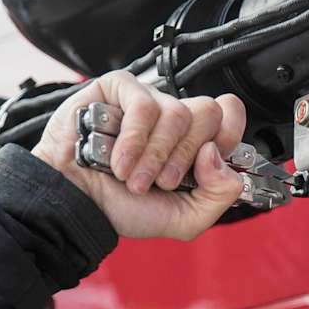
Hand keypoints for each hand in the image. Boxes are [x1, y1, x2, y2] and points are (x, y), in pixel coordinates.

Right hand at [31, 71, 246, 240]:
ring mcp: (149, 103)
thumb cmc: (124, 207)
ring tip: (135, 178)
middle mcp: (175, 121)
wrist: (77, 205)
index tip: (209, 159)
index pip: (230, 117)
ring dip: (155, 155)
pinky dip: (134, 140)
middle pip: (208, 113)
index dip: (229, 135)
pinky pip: (144, 104)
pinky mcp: (119, 90)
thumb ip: (220, 194)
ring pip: (178, 112)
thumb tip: (216, 154)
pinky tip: (118, 161)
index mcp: (196, 144)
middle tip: (164, 181)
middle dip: (186, 155)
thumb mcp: (186, 218)